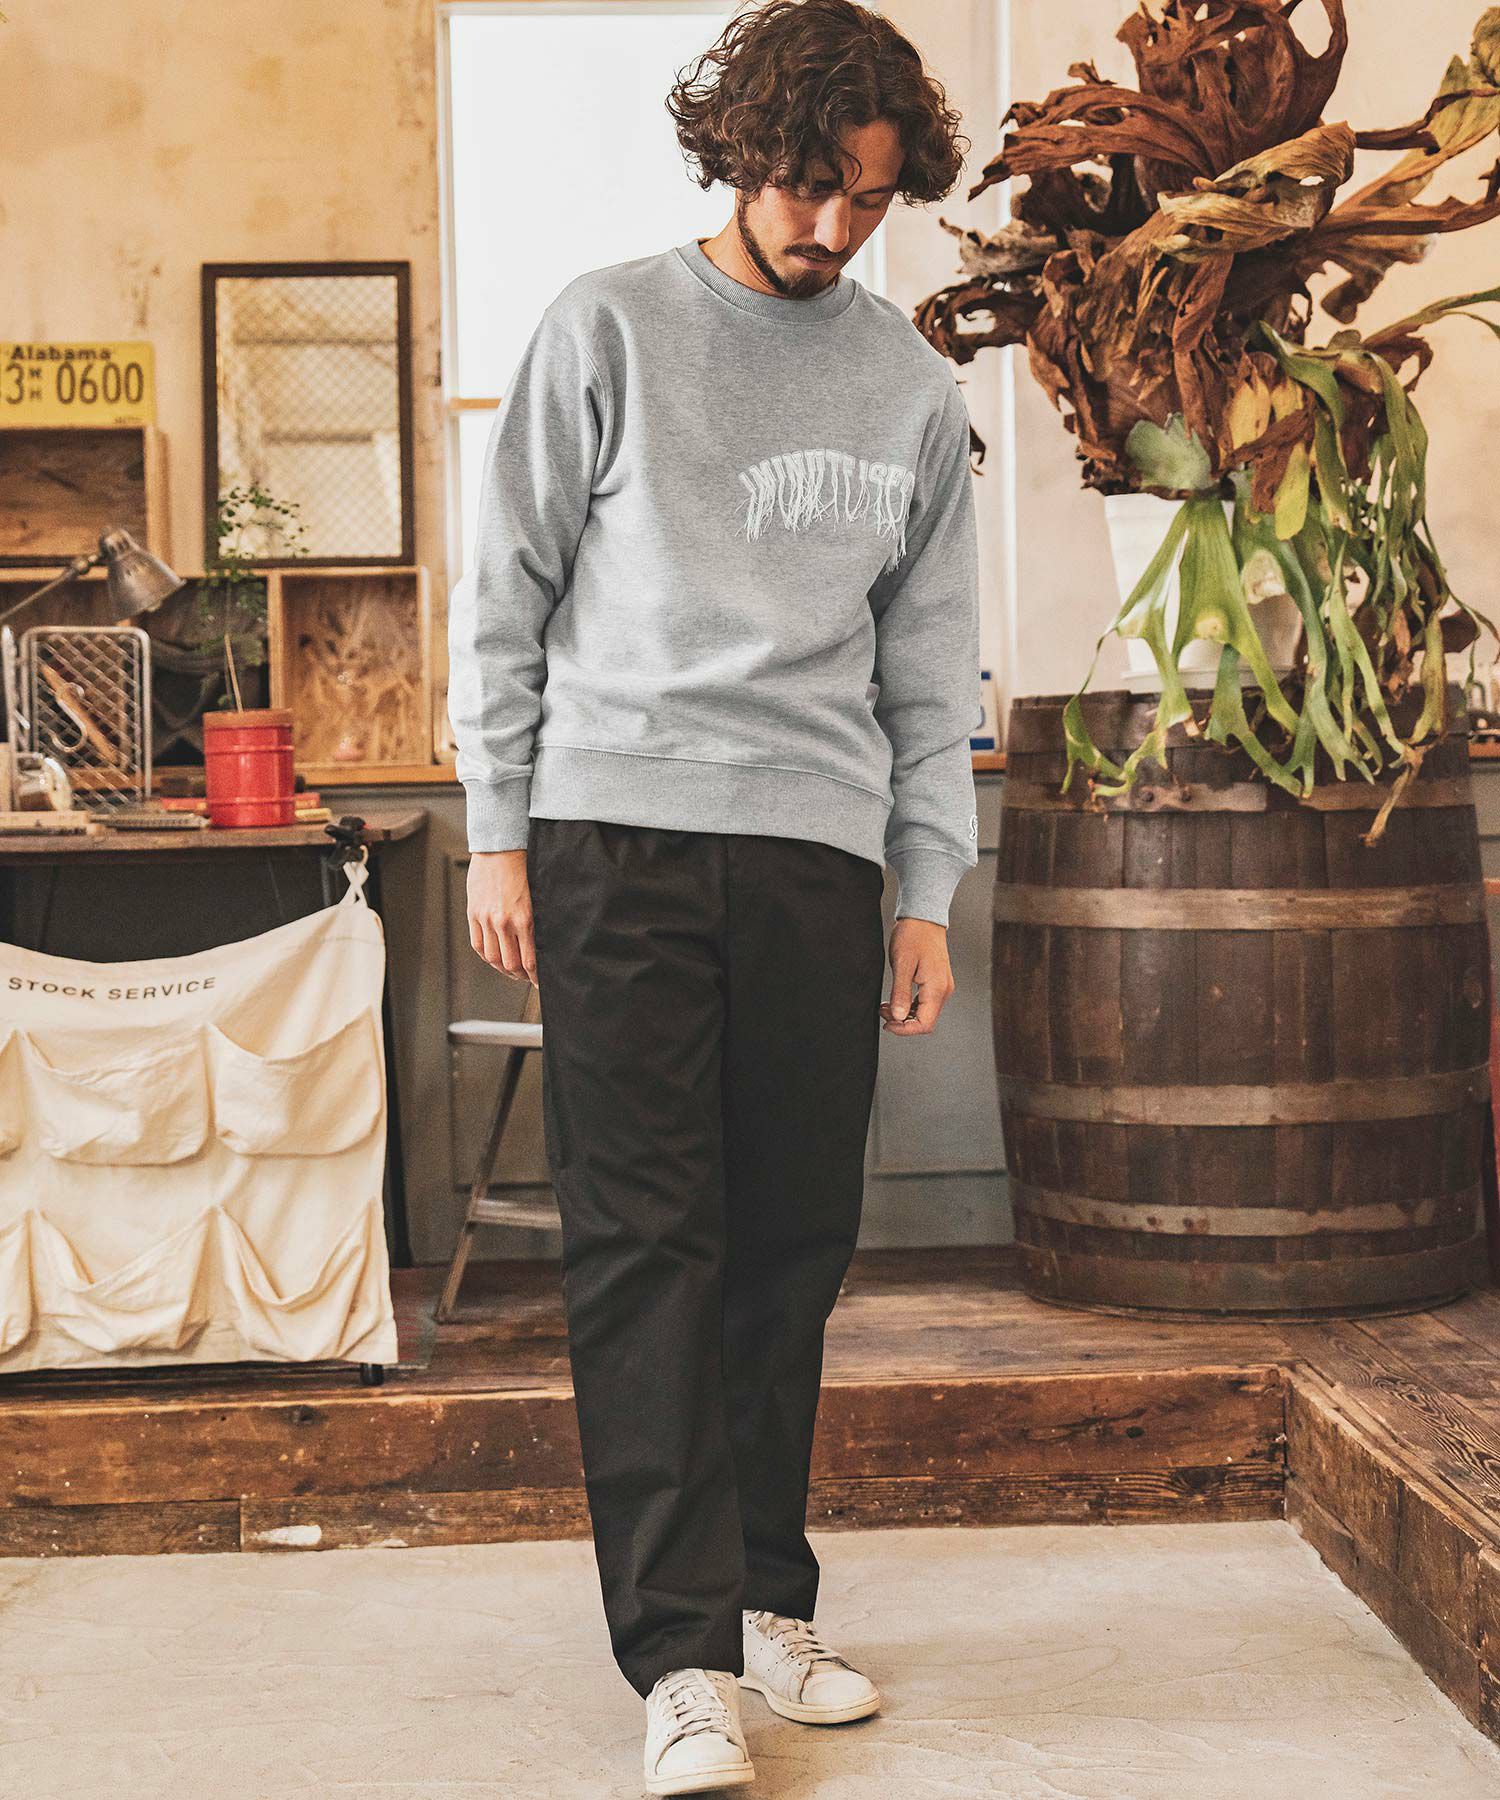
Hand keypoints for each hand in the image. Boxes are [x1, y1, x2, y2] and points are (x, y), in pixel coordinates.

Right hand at [466, 849, 537, 986]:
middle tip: (527, 977)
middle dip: (520, 976)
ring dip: (503, 969)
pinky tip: (494, 957)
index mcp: (524, 919)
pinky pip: (478, 944)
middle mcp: (503, 922)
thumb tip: (543, 945)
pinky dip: (486, 956)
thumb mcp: (538, 897)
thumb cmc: (523, 868)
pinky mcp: (474, 914)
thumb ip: (537, 922)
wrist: (500, 848)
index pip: (530, 961)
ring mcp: (486, 919)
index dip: (535, 977)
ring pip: (492, 958)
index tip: (540, 981)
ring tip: (511, 970)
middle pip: (510, 965)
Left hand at [880, 917, 954, 1034]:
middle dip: (903, 1023)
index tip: (886, 1024)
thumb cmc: (913, 936)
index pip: (925, 1024)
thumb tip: (898, 1016)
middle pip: (926, 1021)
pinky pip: (925, 1003)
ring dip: (905, 1015)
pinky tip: (896, 1000)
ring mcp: (942, 986)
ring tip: (886, 1006)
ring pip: (925, 1013)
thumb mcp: (902, 964)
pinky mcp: (937, 982)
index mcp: (937, 988)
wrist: (923, 918)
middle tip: (883, 1012)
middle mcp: (943, 990)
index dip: (904, 1029)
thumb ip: (901, 993)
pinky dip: (910, 1006)